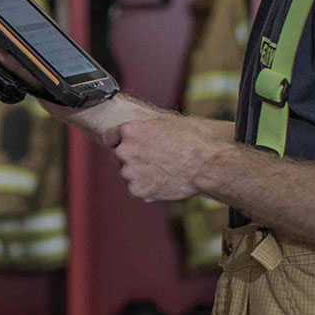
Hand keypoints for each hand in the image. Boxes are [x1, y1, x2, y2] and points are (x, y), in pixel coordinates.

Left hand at [104, 113, 228, 202]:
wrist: (205, 166)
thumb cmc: (191, 141)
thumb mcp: (166, 124)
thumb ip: (144, 128)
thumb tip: (136, 132)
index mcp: (130, 130)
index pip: (110, 137)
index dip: (119, 141)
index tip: (126, 145)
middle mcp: (125, 150)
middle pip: (120, 157)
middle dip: (132, 158)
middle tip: (154, 160)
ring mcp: (129, 172)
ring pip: (128, 174)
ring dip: (139, 174)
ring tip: (163, 171)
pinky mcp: (137, 190)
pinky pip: (136, 188)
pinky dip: (146, 187)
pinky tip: (163, 181)